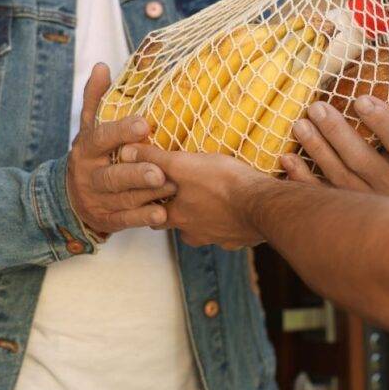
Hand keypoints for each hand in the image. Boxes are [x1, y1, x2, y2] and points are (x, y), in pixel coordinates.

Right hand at [66, 63, 176, 235]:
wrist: (69, 197)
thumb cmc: (92, 155)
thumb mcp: (89, 127)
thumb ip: (96, 98)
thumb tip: (102, 66)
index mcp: (86, 149)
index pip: (101, 138)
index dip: (120, 131)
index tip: (142, 124)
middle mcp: (90, 175)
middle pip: (112, 175)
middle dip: (136, 173)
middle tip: (158, 170)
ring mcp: (98, 199)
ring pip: (124, 198)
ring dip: (148, 194)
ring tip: (171, 187)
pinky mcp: (108, 219)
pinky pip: (126, 220)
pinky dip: (144, 218)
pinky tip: (162, 215)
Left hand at [118, 145, 269, 250]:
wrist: (263, 206)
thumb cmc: (223, 183)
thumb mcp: (184, 164)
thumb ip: (155, 159)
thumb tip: (125, 151)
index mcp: (179, 217)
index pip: (154, 213)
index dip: (153, 200)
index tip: (156, 190)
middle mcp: (195, 233)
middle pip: (178, 225)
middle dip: (178, 211)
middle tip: (183, 193)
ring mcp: (219, 238)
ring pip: (205, 229)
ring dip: (205, 217)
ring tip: (212, 199)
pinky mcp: (241, 238)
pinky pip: (230, 231)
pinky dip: (230, 221)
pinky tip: (237, 208)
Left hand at [280, 72, 388, 199]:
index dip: (382, 122)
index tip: (362, 100)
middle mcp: (386, 183)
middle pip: (360, 159)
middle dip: (337, 133)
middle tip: (317, 106)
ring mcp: (360, 198)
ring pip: (336, 176)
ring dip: (316, 150)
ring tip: (300, 123)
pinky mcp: (339, 207)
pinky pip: (317, 194)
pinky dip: (300, 177)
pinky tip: (287, 157)